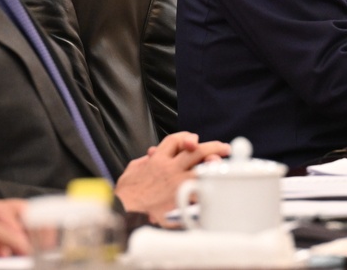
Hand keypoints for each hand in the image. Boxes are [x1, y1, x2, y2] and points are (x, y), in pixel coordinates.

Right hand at [115, 131, 230, 223]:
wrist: (122, 210)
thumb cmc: (126, 192)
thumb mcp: (133, 169)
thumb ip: (145, 161)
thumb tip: (151, 155)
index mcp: (158, 160)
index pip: (176, 140)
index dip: (187, 137)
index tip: (194, 140)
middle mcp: (170, 168)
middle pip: (195, 151)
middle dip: (212, 147)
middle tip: (224, 148)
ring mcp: (176, 183)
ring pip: (201, 170)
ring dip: (214, 167)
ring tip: (225, 166)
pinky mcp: (179, 200)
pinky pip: (199, 194)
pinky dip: (208, 191)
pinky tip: (217, 189)